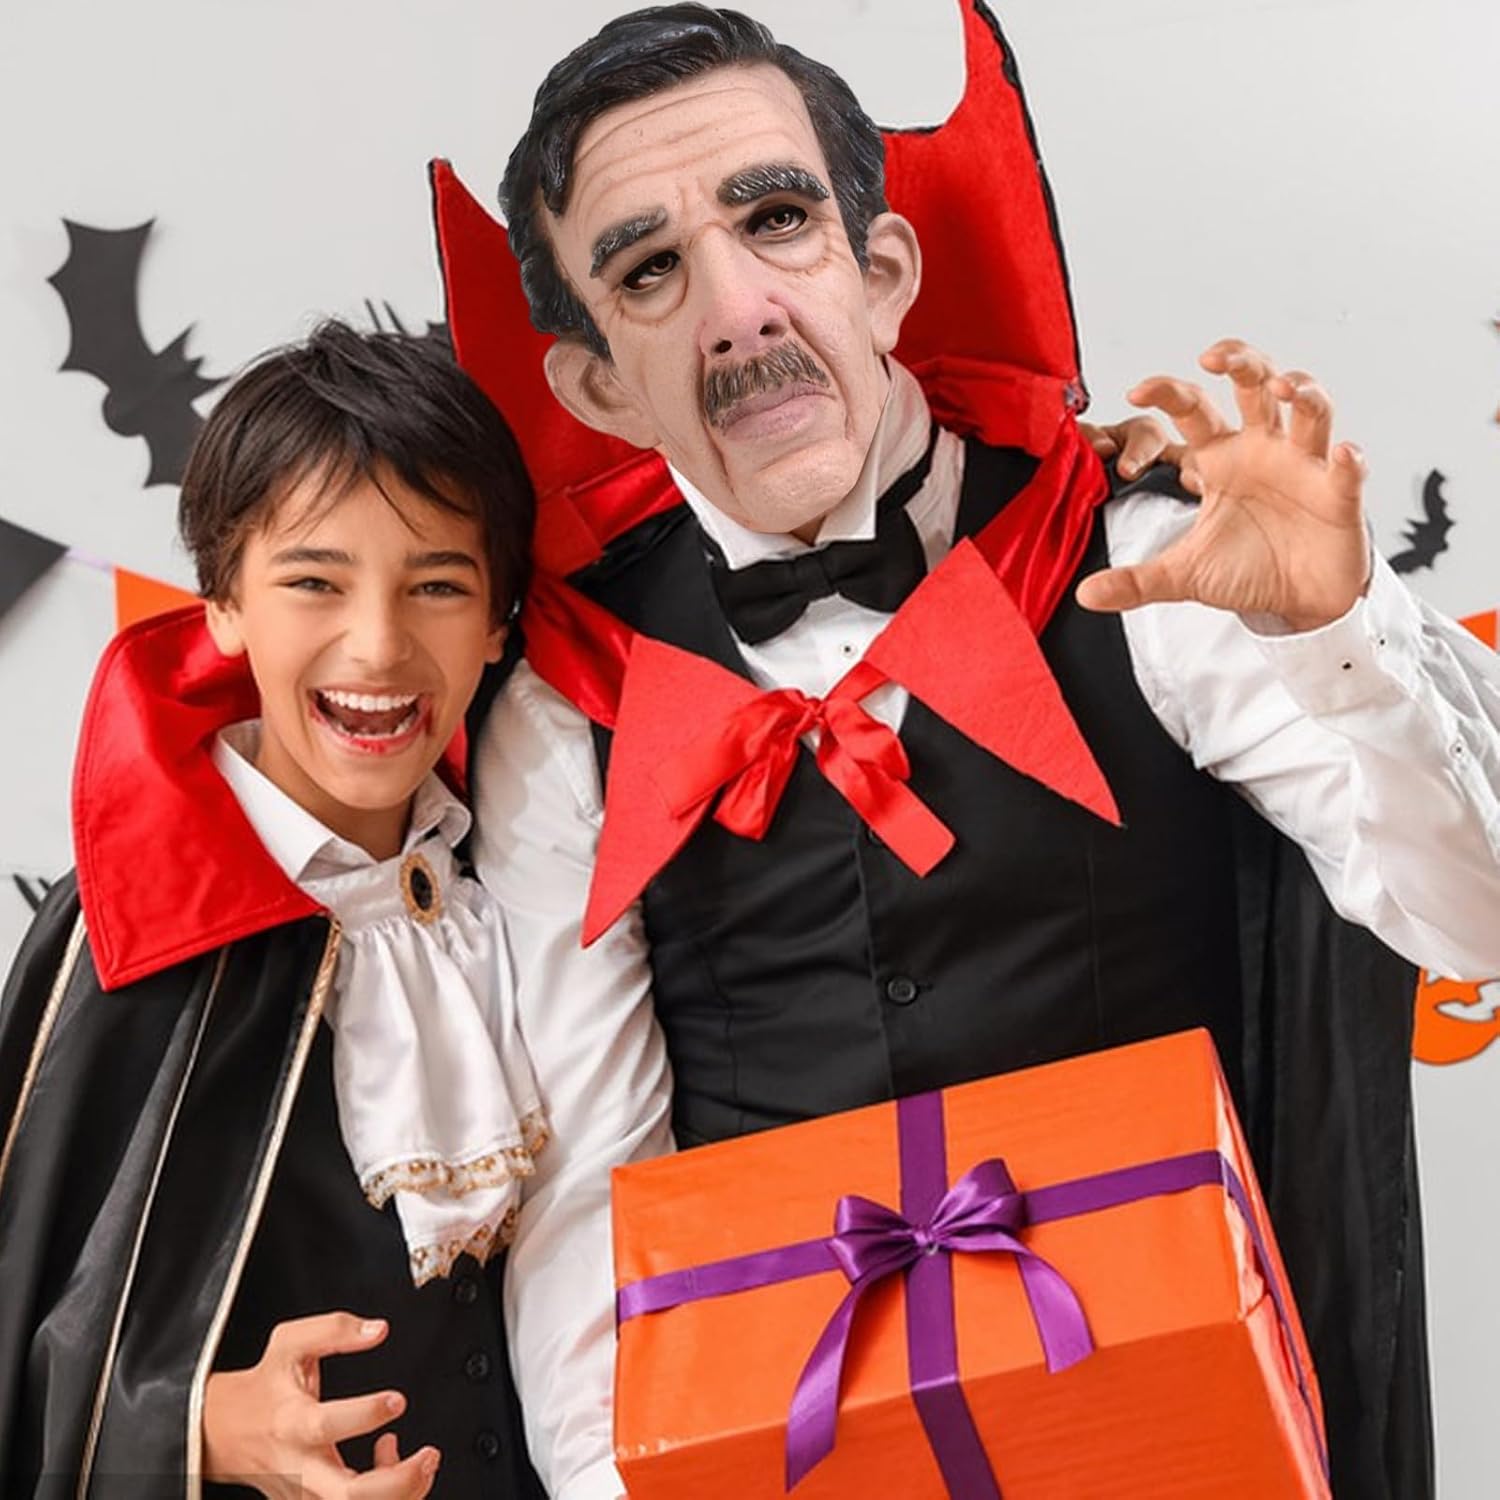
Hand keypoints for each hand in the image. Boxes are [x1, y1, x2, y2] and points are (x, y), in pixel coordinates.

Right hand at [202, 1312, 439, 1499]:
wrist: (225, 1431)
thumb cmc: (264, 1386)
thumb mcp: (290, 1343)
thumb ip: (335, 1329)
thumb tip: (378, 1330)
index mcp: (292, 1423)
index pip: (326, 1426)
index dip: (366, 1414)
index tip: (397, 1399)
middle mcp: (300, 1467)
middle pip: (348, 1497)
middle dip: (398, 1482)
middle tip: (428, 1455)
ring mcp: (307, 1494)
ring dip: (401, 1493)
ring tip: (423, 1461)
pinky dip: (388, 1496)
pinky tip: (392, 1463)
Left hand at [1075, 339, 1370, 630]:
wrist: (1296, 603)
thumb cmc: (1246, 572)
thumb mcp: (1183, 576)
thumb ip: (1136, 581)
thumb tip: (1084, 596)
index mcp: (1222, 459)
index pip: (1193, 409)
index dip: (1168, 392)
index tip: (1136, 389)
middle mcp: (1265, 450)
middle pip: (1258, 386)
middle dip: (1243, 362)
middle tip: (1215, 357)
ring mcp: (1305, 468)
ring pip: (1312, 411)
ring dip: (1304, 392)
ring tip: (1286, 388)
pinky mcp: (1339, 496)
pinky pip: (1348, 470)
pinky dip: (1348, 460)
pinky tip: (1344, 454)